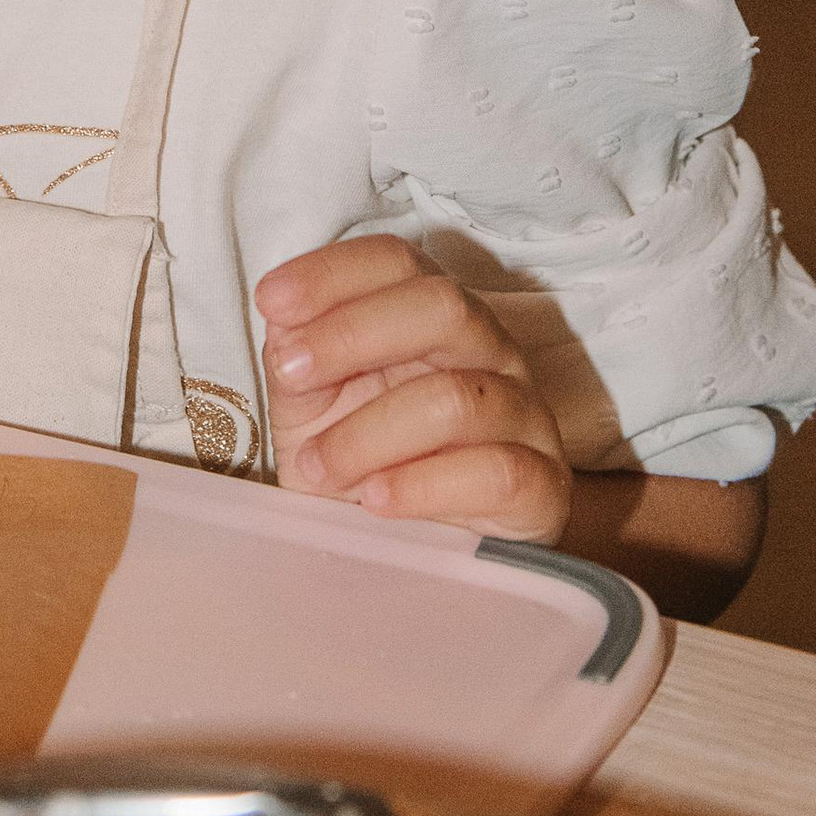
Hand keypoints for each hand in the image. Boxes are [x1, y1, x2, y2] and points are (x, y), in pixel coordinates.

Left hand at [255, 237, 571, 538]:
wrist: (435, 554)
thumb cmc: (372, 465)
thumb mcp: (318, 409)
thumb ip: (300, 360)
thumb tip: (284, 323)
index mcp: (435, 316)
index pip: (396, 261)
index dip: (332, 273)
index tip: (271, 302)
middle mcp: (490, 351)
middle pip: (442, 305)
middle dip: (352, 333)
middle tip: (290, 375)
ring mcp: (526, 415)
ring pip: (458, 397)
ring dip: (370, 433)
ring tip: (318, 468)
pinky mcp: (545, 488)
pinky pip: (496, 472)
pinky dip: (424, 486)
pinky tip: (375, 501)